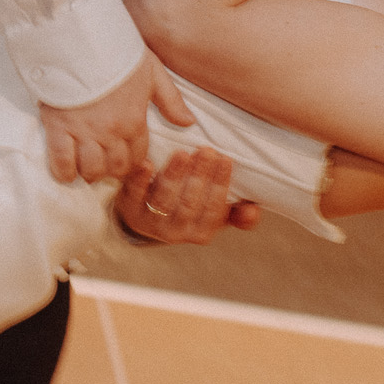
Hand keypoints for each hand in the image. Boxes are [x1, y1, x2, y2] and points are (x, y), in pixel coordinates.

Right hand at [38, 51, 192, 182]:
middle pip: (115, 169)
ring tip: (85, 165)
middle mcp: (111, 132)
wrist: (80, 38)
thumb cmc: (116, 50)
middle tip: (104, 163)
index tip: (124, 159)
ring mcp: (84, 132)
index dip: (132, 162)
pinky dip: (64, 172)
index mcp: (134, 120)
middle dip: (111, 170)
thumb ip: (170, 100)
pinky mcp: (58, 128)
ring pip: (91, 170)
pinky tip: (66, 171)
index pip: (137, 157)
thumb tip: (188, 122)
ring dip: (89, 172)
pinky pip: (62, 163)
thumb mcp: (152, 71)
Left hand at [116, 147, 260, 243]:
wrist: (147, 213)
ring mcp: (151, 223)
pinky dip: (140, 179)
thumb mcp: (214, 213)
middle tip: (207, 150)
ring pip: (164, 199)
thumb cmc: (189, 207)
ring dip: (174, 175)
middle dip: (200, 176)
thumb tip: (253, 212)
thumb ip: (237, 213)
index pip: (214, 209)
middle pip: (190, 203)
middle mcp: (176, 233)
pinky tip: (147, 162)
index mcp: (201, 233)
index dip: (220, 184)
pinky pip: (135, 195)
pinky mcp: (130, 210)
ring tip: (183, 153)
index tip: (226, 159)